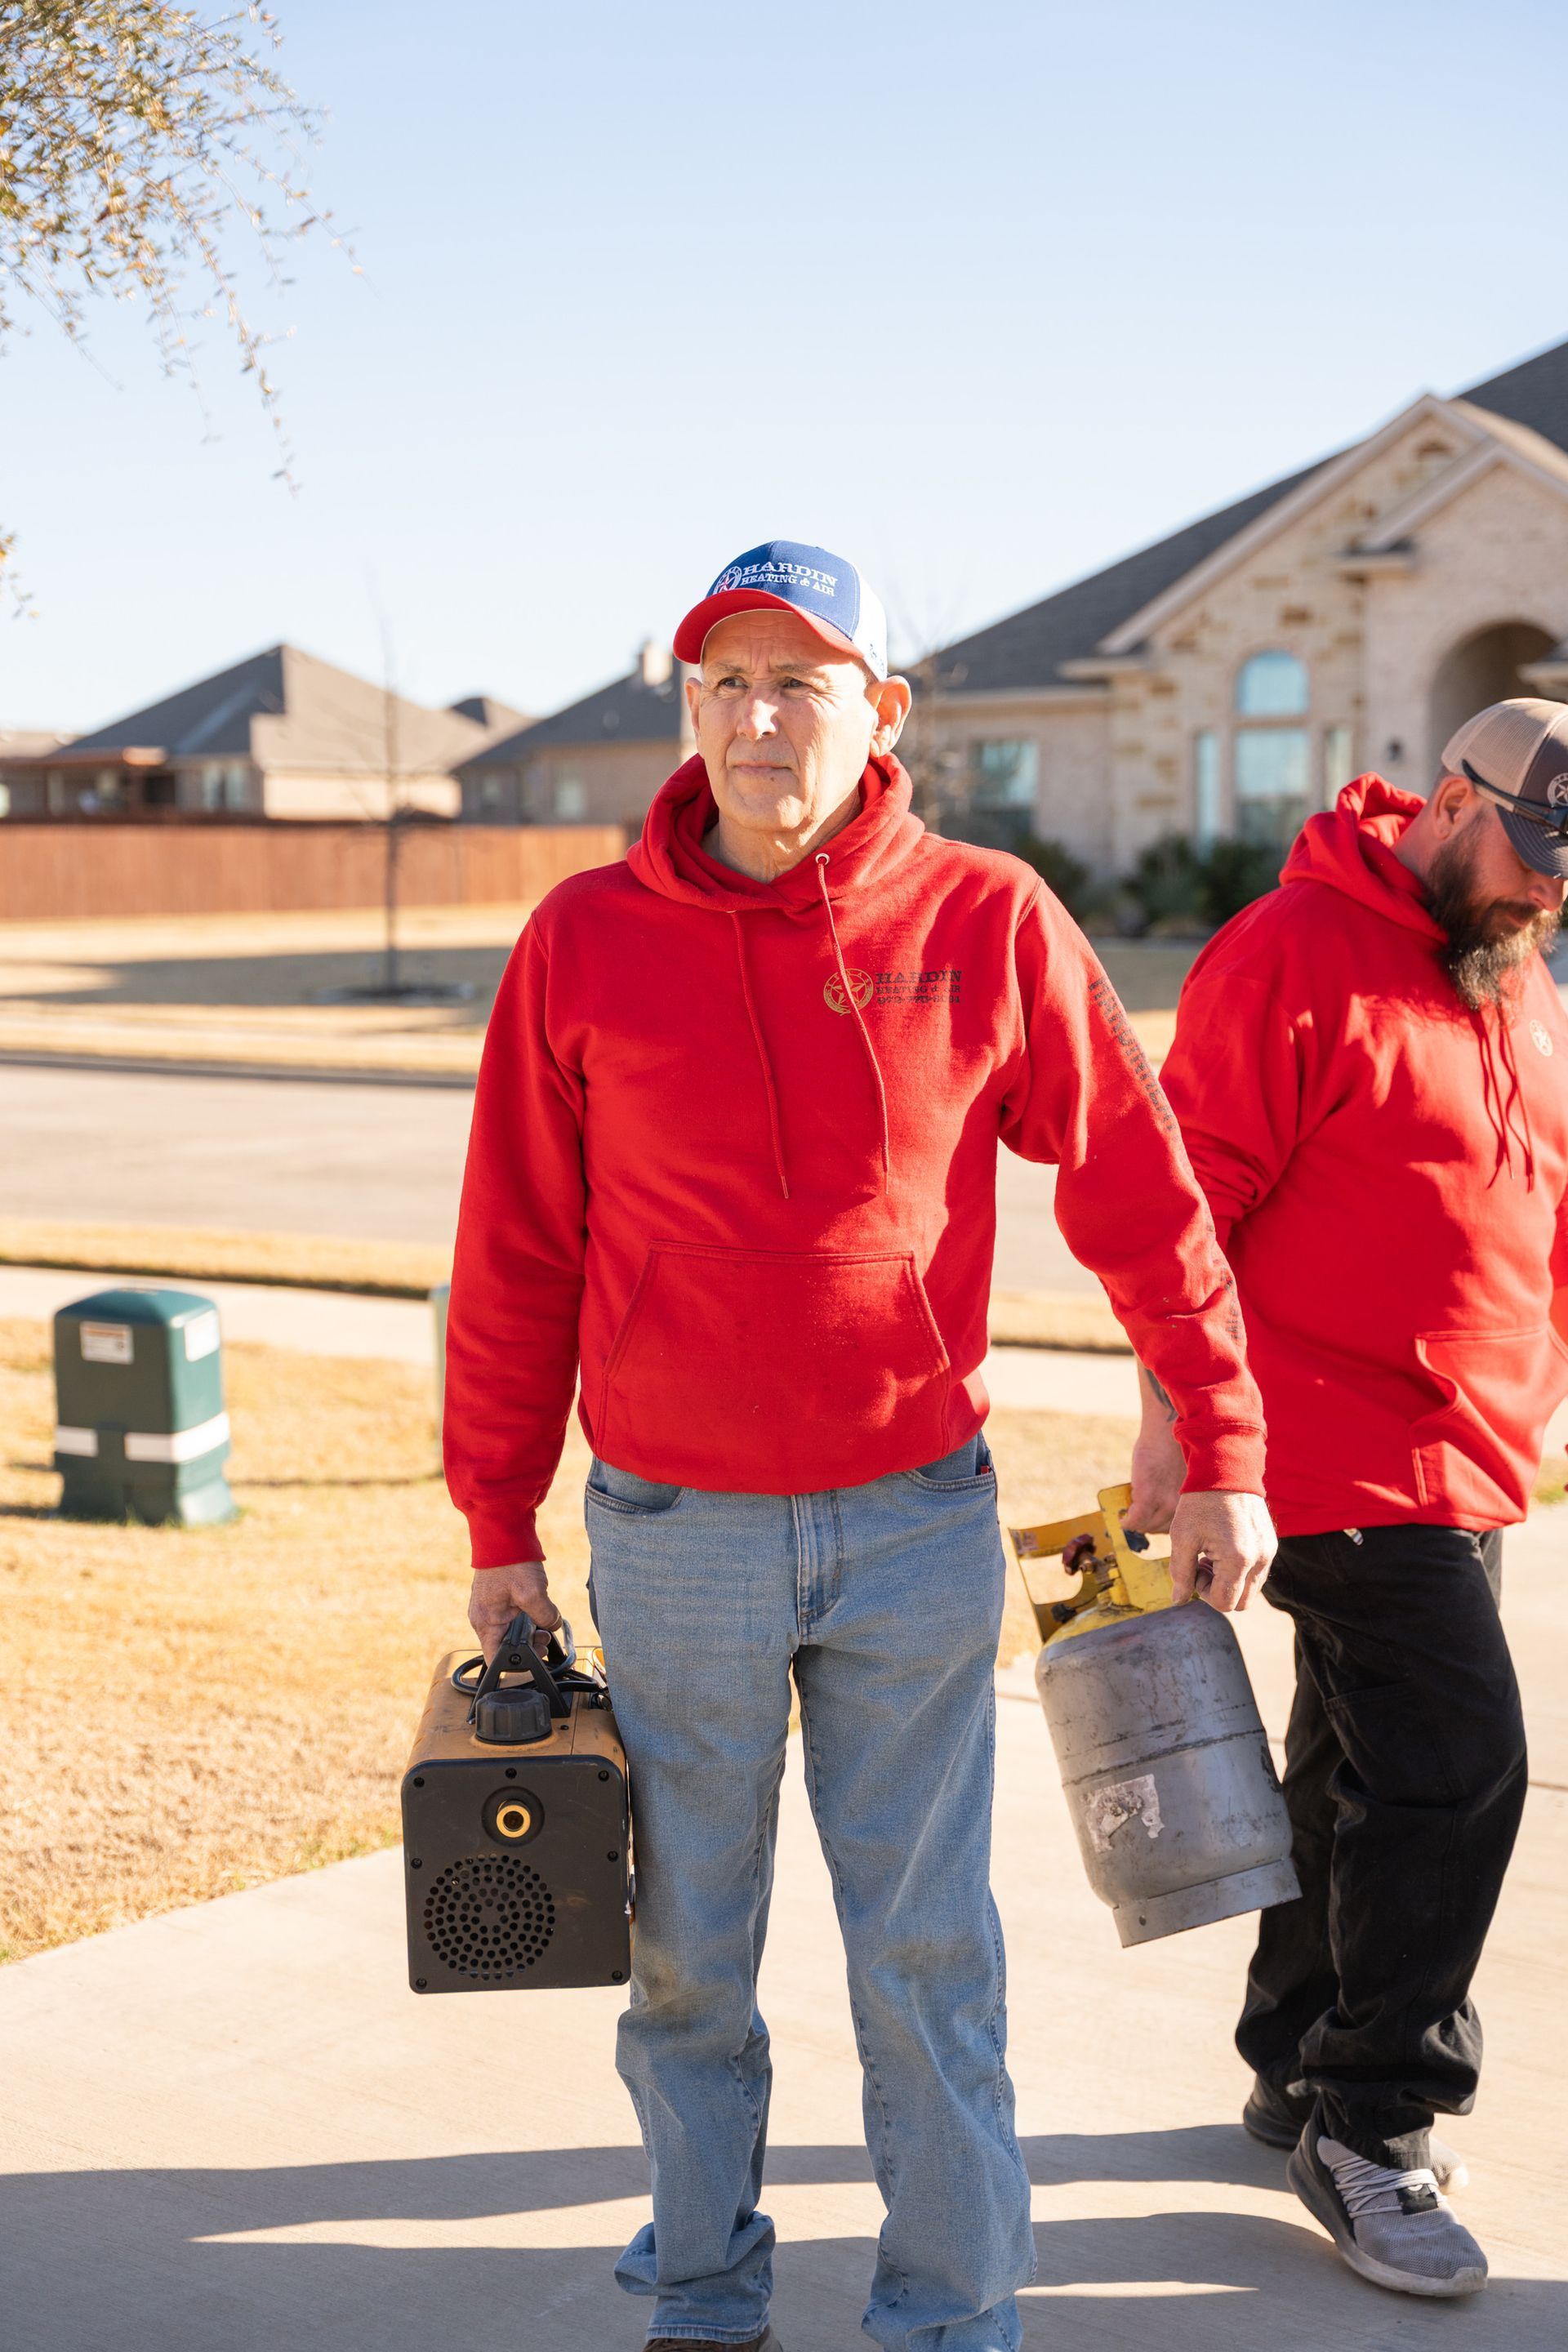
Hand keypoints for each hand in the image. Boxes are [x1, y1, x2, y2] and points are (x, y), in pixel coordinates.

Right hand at [467, 1562, 561, 1662]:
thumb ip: (545, 1616)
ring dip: (528, 1631)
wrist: (503, 1532)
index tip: (533, 1658)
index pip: (494, 1658)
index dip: (514, 1664)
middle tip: (544, 1638)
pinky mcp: (497, 1598)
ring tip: (544, 1625)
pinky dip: (526, 1617)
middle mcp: (482, 1618)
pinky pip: (511, 1616)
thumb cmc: (511, 1561)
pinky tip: (538, 1609)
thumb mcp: (533, 1593)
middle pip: (504, 1646)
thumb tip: (553, 1625)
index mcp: (485, 1622)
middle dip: (527, 1646)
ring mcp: (489, 1607)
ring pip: (510, 1631)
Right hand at [1125, 1414, 1185, 1535]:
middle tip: (1139, 1515)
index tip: (1153, 1521)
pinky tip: (1122, 1518)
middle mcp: (1180, 1506)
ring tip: (1131, 1512)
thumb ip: (1174, 1494)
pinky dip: (1126, 1521)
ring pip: (1146, 1526)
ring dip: (1137, 1522)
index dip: (1163, 1523)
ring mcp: (1163, 1503)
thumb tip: (1163, 1507)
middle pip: (1160, 1528)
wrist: (1166, 1431)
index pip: (1178, 1526)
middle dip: (1148, 1523)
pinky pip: (1133, 1520)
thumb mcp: (1183, 1478)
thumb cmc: (1175, 1448)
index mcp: (1192, 1503)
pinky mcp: (1146, 1497)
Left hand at [1167, 1490, 1275, 1613]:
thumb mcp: (1183, 1538)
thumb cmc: (1200, 1502)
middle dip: (1219, 1592)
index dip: (1203, 1593)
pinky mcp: (1271, 1543)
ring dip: (1230, 1581)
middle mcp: (1260, 1559)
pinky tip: (1222, 1547)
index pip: (1224, 1603)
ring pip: (1251, 1589)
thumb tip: (1178, 1600)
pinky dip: (1240, 1570)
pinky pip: (1258, 1572)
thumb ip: (1180, 1573)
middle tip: (1202, 1566)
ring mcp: (1269, 1551)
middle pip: (1242, 1603)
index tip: (1194, 1568)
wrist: (1225, 1469)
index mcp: (1238, 1560)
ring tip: (1211, 1554)